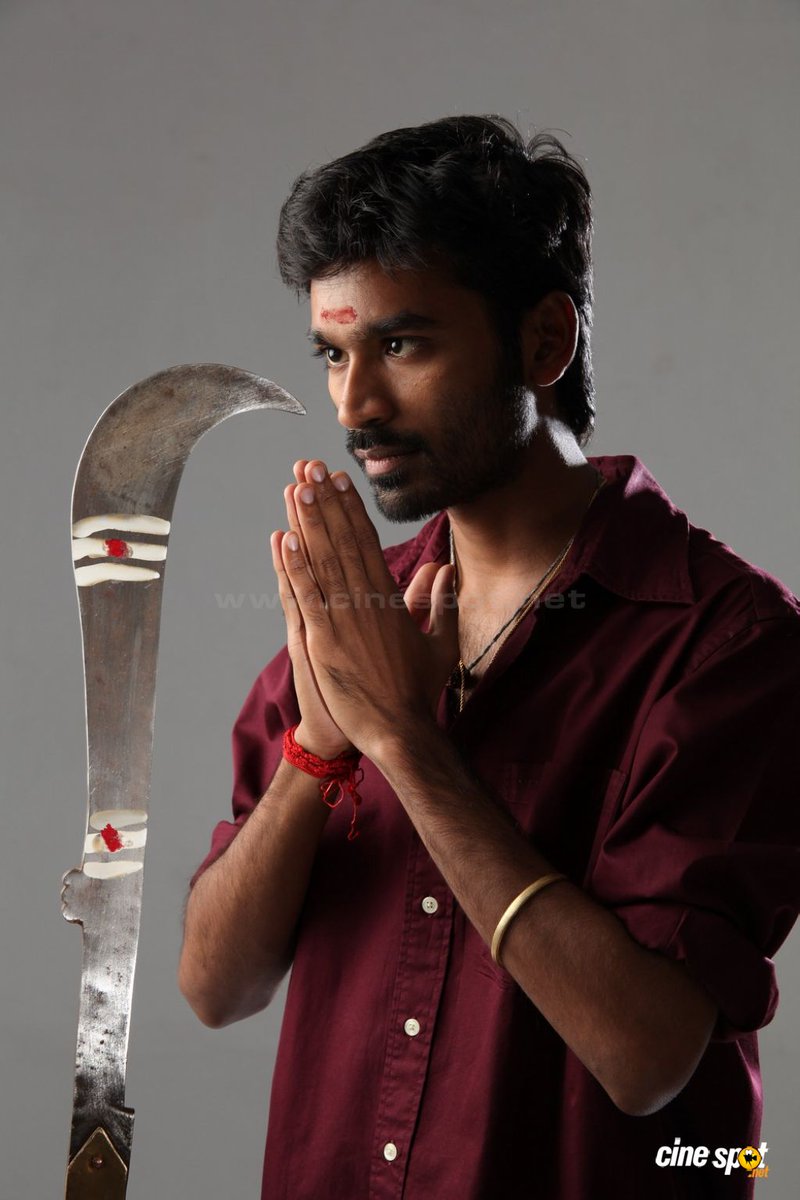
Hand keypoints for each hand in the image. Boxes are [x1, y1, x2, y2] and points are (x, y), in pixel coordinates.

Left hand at [276, 459, 457, 758]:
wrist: (402, 731)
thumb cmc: (419, 691)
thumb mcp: (440, 643)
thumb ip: (441, 602)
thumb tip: (445, 568)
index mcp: (390, 599)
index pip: (367, 543)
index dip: (351, 509)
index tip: (339, 480)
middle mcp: (366, 602)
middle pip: (342, 541)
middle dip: (326, 502)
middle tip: (311, 467)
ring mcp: (344, 619)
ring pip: (323, 561)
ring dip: (308, 523)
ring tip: (296, 488)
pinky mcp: (323, 641)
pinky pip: (307, 596)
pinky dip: (295, 567)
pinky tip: (283, 539)